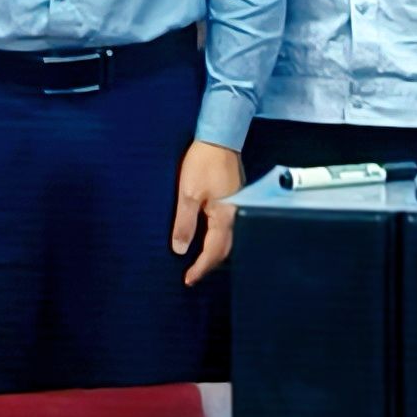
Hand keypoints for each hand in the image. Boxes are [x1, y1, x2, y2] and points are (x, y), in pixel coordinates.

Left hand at [174, 140, 244, 286]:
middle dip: (209, 264)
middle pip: (224, 249)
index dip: (200, 268)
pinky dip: (216, 238)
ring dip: (213, 252)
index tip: (188, 280)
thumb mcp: (188, 193)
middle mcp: (234, 214)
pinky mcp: (233, 197)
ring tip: (198, 262)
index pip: (214, 251)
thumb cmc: (204, 162)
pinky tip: (207, 237)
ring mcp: (236, 205)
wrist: (220, 137)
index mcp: (224, 216)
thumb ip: (185, 223)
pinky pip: (225, 226)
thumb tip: (180, 249)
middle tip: (192, 275)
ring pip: (226, 238)